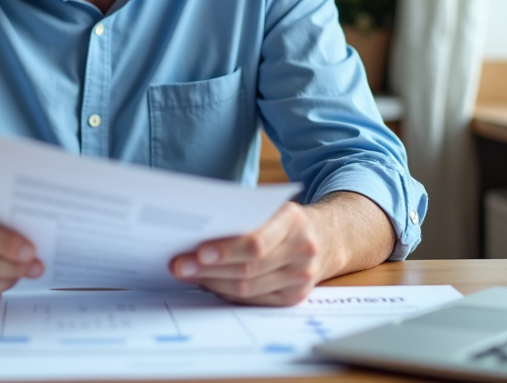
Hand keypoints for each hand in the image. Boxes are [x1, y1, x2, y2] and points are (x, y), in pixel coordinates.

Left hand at [169, 202, 322, 304]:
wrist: (326, 236)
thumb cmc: (285, 219)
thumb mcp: (271, 207)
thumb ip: (242, 215)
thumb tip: (197, 234)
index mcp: (294, 221)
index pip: (256, 243)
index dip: (225, 250)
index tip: (198, 253)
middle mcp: (302, 250)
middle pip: (249, 269)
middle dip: (209, 269)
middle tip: (180, 266)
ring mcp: (301, 277)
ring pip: (248, 288)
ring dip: (213, 282)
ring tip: (189, 274)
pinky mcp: (295, 297)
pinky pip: (254, 299)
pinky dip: (228, 292)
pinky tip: (210, 283)